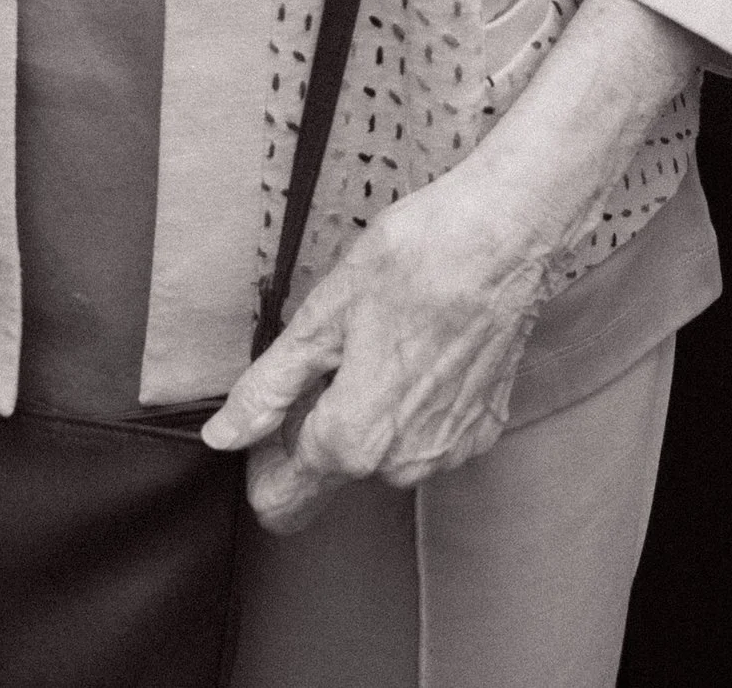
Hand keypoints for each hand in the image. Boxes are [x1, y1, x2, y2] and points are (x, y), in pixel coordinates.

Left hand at [203, 149, 550, 532]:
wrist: (507, 233)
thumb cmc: (419, 258)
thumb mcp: (324, 314)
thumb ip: (268, 388)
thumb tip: (223, 435)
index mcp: (354, 440)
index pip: (281, 499)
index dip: (262, 456)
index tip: (273, 408)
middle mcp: (402, 465)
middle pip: (331, 470)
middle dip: (319, 420)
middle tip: (338, 346)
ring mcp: (448, 451)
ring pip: (379, 452)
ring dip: (369, 410)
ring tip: (384, 338)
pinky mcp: (482, 430)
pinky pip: (423, 435)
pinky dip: (413, 402)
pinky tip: (421, 346)